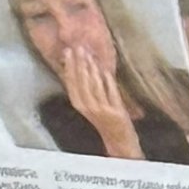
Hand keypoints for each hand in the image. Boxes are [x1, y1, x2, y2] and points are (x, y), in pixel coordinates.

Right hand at [57, 40, 141, 162]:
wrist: (120, 141)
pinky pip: (111, 93)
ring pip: (94, 86)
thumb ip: (88, 87)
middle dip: (79, 64)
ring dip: (91, 69)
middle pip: (81, 83)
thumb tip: (83, 64)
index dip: (69, 67)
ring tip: (90, 54)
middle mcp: (88, 108)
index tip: (68, 51)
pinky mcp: (115, 113)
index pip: (71, 83)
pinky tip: (106, 69)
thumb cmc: (106, 120)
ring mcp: (102, 111)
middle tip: (78, 47)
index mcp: (80, 105)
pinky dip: (108, 81)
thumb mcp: (93, 104)